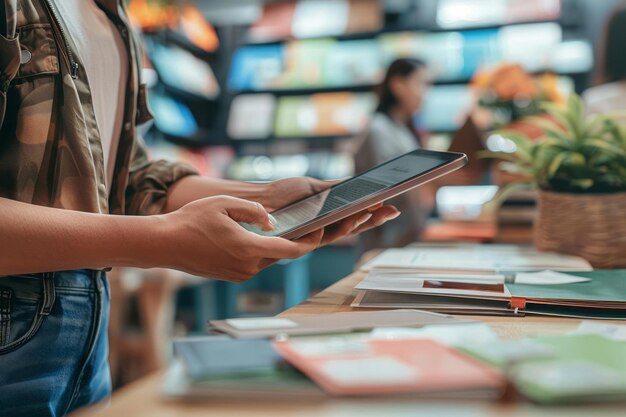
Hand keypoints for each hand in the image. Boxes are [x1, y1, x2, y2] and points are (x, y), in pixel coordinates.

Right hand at [159, 196, 322, 281]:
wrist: (165, 243)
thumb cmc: (192, 220)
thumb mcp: (225, 204)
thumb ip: (254, 211)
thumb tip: (273, 222)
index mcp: (249, 249)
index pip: (292, 250)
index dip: (311, 241)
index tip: (321, 231)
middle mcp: (248, 267)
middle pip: (282, 254)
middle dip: (296, 241)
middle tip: (309, 225)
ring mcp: (240, 274)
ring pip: (268, 259)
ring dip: (277, 246)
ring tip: (285, 228)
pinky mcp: (232, 276)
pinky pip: (255, 263)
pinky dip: (261, 251)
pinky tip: (259, 237)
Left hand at [263, 177, 400, 245]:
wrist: (259, 202)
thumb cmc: (283, 194)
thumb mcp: (314, 187)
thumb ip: (336, 188)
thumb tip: (358, 184)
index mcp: (330, 214)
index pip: (356, 215)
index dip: (374, 212)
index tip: (390, 203)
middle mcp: (326, 227)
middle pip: (356, 226)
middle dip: (376, 219)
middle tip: (394, 210)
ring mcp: (317, 234)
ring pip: (346, 231)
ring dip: (364, 222)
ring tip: (379, 211)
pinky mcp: (307, 238)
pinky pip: (330, 233)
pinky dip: (346, 225)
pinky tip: (357, 214)